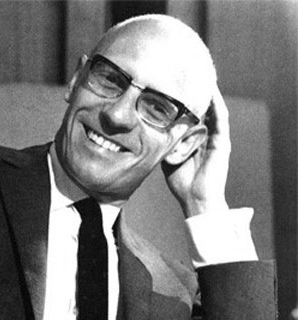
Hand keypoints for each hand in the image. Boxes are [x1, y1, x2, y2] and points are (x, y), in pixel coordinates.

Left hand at [162, 85, 230, 217]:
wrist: (196, 200)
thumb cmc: (182, 183)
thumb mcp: (167, 157)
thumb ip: (162, 144)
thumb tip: (144, 133)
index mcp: (194, 139)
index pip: (191, 114)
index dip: (185, 100)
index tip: (175, 84)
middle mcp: (207, 136)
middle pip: (203, 108)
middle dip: (196, 92)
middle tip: (188, 73)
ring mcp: (216, 138)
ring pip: (213, 110)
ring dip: (209, 93)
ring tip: (203, 75)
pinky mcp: (222, 143)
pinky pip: (221, 120)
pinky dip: (217, 106)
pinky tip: (212, 92)